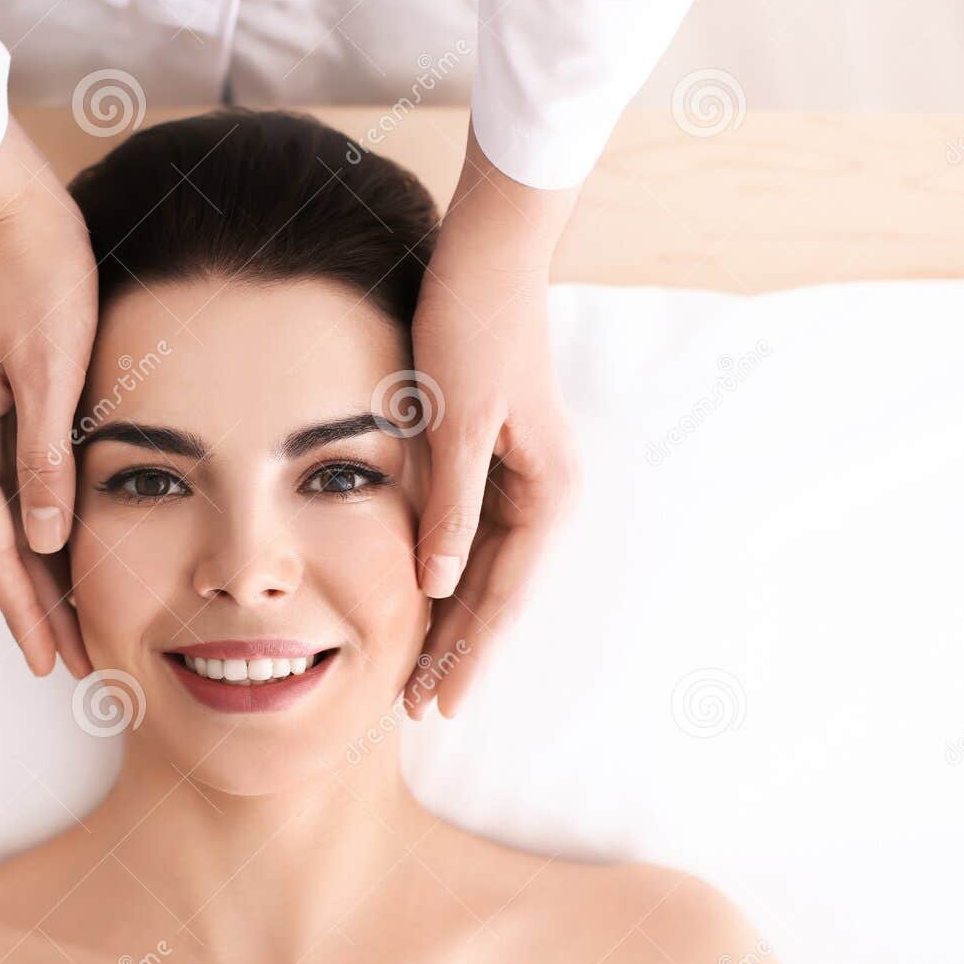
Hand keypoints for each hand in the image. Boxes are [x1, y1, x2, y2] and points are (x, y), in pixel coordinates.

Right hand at [0, 118, 95, 678]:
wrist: (18, 215)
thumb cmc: (39, 282)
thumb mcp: (50, 369)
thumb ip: (44, 456)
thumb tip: (44, 539)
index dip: (23, 609)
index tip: (49, 661)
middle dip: (32, 611)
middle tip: (70, 667)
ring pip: (7, 526)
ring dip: (38, 580)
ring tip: (71, 630)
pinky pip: (16, 493)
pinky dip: (41, 534)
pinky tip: (65, 559)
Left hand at [404, 124, 581, 719]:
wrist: (487, 253)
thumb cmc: (475, 327)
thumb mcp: (457, 424)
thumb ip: (451, 509)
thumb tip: (440, 588)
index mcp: (546, 491)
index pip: (503, 595)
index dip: (470, 654)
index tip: (438, 704)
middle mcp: (542, 492)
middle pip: (496, 593)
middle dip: (459, 653)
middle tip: (419, 710)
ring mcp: (520, 477)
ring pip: (483, 571)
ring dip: (451, 623)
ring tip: (416, 675)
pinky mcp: (495, 458)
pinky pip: (472, 537)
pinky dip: (446, 575)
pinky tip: (420, 605)